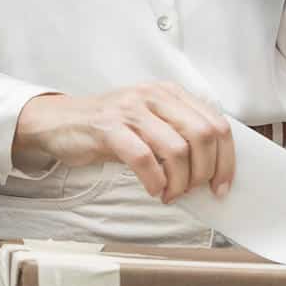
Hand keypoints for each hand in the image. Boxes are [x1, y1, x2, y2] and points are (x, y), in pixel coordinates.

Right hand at [14, 84, 233, 202]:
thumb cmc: (108, 128)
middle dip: (205, 171)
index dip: (226, 159)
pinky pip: (145, 159)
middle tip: (195, 190)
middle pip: (203, 135)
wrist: (60, 122)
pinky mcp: (110, 128)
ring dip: (180, 181)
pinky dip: (156, 182)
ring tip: (171, 193)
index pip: (216, 124)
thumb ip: (178, 134)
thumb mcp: (149, 121)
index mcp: (170, 93)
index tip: (222, 184)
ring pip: (178, 150)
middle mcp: (154, 96)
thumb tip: (212, 168)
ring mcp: (131, 110)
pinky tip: (154, 189)